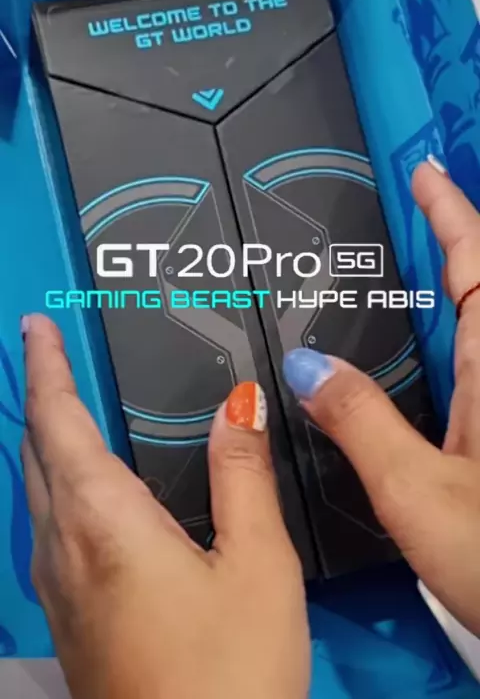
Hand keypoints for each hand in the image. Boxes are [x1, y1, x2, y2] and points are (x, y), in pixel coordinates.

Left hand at [21, 316, 309, 698]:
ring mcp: (58, 591)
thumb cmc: (232, 671)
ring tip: (60, 409)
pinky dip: (55, 483)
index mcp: (104, 521)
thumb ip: (242, 473)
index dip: (45, 368)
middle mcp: (65, 549)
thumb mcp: (257, 563)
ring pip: (36, 492)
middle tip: (47, 356)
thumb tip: (238, 402)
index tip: (34, 327)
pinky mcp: (68, 622)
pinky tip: (81, 494)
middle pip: (37, 453)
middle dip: (39, 397)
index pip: (58, 422)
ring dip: (44, 440)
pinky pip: (48, 529)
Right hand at [283, 158, 479, 636]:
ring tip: (397, 266)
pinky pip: (467, 361)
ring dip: (448, 284)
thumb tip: (303, 363)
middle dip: (449, 238)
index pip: (476, 265)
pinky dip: (444, 333)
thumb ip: (358, 420)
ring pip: (474, 324)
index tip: (421, 169)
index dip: (450, 212)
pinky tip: (412, 352)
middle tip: (401, 212)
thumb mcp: (415, 487)